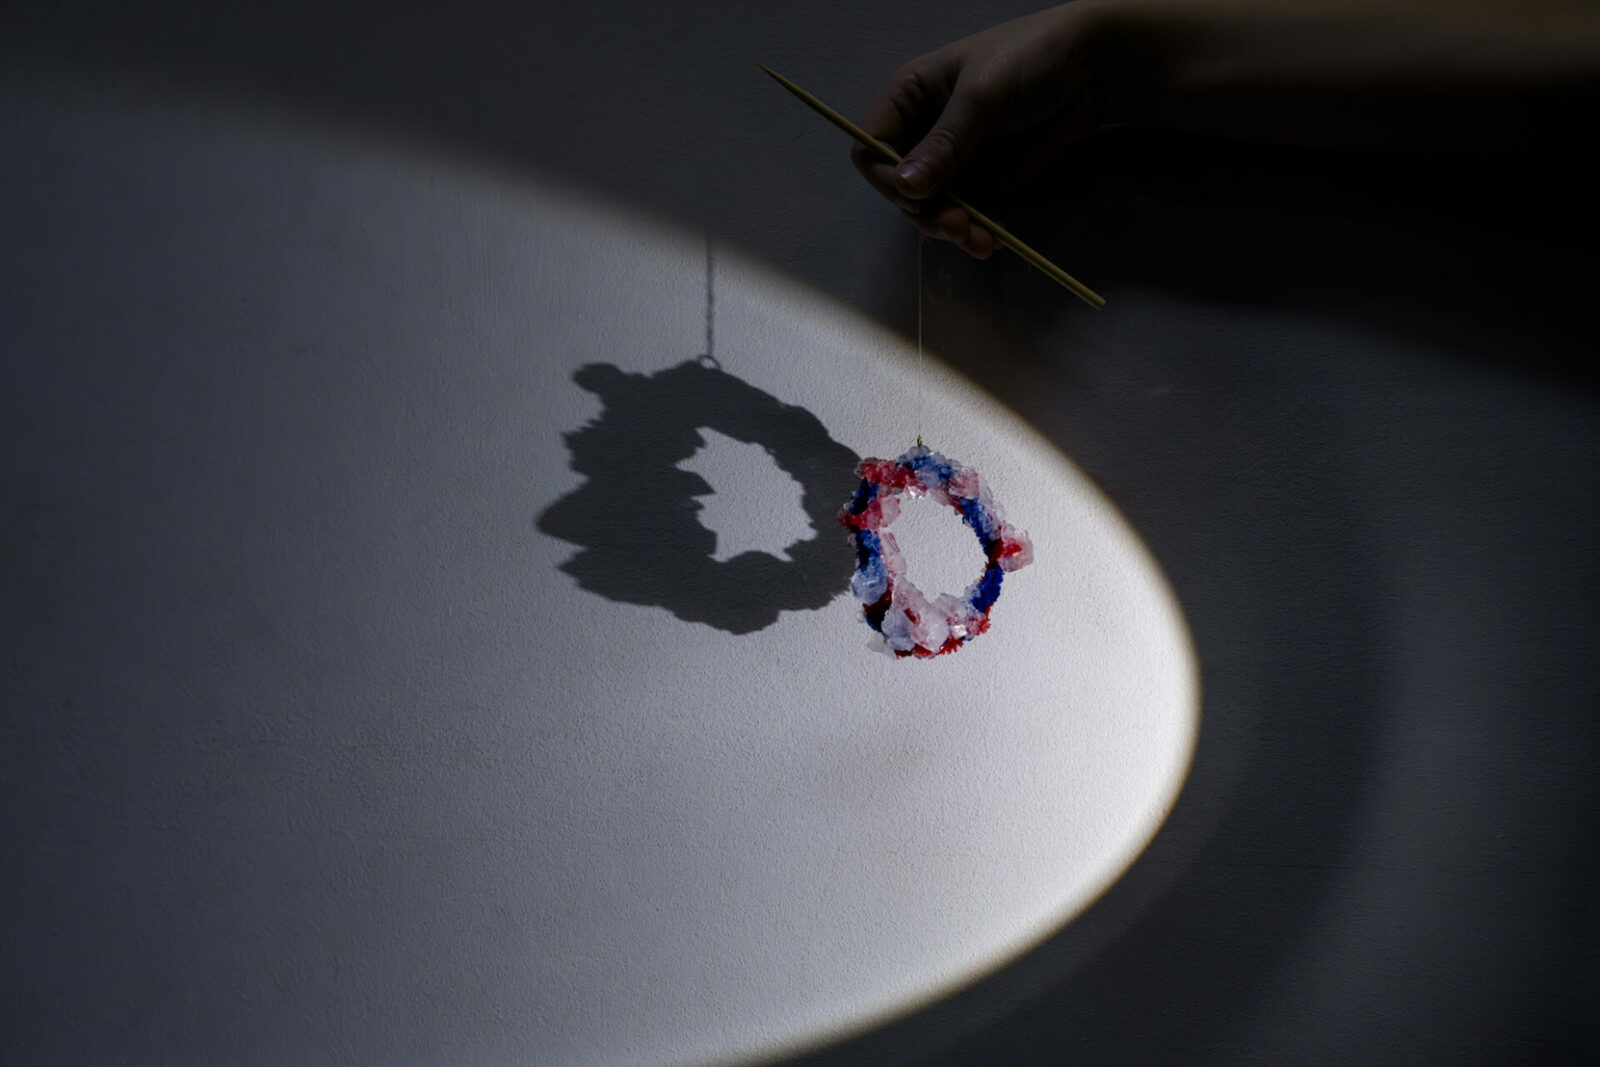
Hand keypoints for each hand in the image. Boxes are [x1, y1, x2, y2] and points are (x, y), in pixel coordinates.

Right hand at [853, 3, 1109, 257]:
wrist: (1094, 65)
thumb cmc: (1029, 57)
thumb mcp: (982, 96)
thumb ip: (945, 144)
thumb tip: (907, 188)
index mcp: (911, 96)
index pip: (872, 147)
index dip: (885, 177)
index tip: (913, 198)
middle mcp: (926, 130)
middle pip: (903, 187)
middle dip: (925, 212)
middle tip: (956, 225)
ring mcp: (957, 158)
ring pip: (936, 207)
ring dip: (952, 228)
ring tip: (980, 240)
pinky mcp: (988, 178)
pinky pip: (971, 213)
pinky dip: (979, 230)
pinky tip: (996, 239)